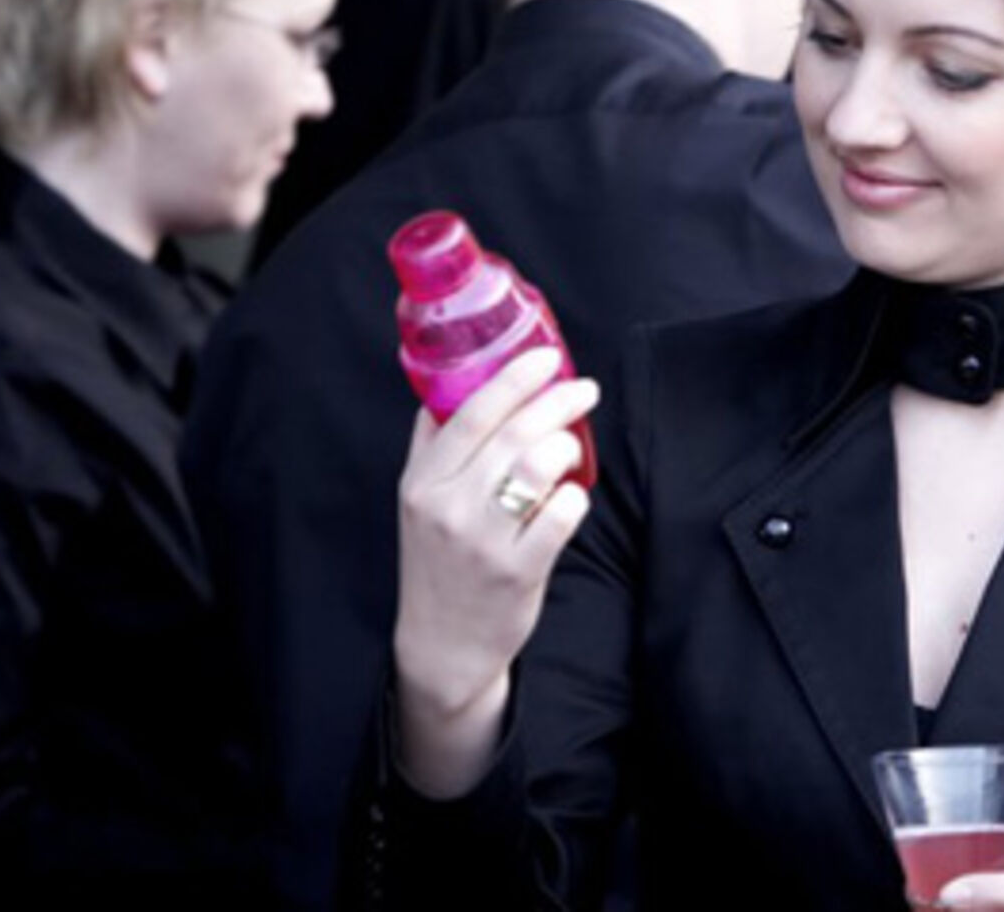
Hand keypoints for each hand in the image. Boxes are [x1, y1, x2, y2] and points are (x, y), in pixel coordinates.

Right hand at [392, 347, 599, 796]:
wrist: (442, 646)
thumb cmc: (438, 563)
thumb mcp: (417, 502)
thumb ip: (432, 446)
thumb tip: (451, 386)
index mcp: (423, 482)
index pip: (471, 412)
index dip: (514, 378)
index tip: (548, 357)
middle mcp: (448, 506)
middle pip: (515, 432)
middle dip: (559, 400)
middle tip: (585, 389)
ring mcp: (484, 540)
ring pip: (541, 465)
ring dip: (567, 445)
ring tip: (571, 447)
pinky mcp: (518, 570)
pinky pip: (563, 514)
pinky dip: (575, 497)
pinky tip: (571, 498)